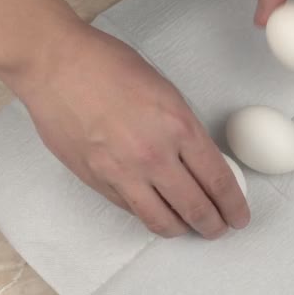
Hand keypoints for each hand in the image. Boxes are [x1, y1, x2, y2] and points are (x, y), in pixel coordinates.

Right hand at [12, 25, 249, 238]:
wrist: (55, 64)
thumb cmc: (108, 66)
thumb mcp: (165, 91)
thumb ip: (184, 130)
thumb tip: (197, 161)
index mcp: (179, 127)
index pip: (218, 180)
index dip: (233, 205)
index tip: (238, 215)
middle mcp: (154, 156)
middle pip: (195, 208)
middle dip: (214, 225)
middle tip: (219, 228)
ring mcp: (123, 172)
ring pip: (161, 220)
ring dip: (182, 230)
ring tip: (189, 229)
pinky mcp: (97, 180)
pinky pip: (131, 209)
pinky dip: (149, 215)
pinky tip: (156, 211)